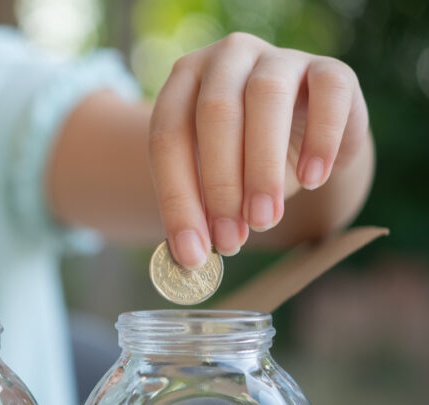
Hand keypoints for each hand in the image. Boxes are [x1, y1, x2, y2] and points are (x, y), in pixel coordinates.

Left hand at [149, 32, 368, 267]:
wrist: (306, 127)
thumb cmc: (247, 156)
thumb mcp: (215, 176)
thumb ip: (201, 206)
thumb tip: (190, 255)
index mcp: (183, 81)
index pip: (167, 136)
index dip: (176, 198)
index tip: (190, 252)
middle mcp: (226, 59)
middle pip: (214, 115)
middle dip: (219, 186)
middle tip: (230, 239)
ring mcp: (278, 57)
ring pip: (265, 99)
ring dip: (262, 169)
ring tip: (263, 219)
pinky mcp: (330, 68)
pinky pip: (328, 95)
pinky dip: (321, 140)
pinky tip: (313, 180)